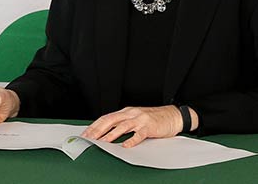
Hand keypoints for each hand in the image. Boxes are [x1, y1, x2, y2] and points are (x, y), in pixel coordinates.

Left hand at [81, 105, 196, 147]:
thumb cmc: (152, 119)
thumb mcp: (134, 118)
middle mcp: (131, 114)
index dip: (94, 126)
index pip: (106, 118)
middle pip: (110, 120)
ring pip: (122, 126)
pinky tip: (125, 145)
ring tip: (103, 142)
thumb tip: (106, 132)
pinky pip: (139, 134)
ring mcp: (140, 120)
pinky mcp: (149, 127)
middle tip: (89, 138)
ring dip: (111, 135)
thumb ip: (122, 124)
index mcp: (125, 112)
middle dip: (98, 130)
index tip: (85, 134)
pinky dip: (131, 140)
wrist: (172, 116)